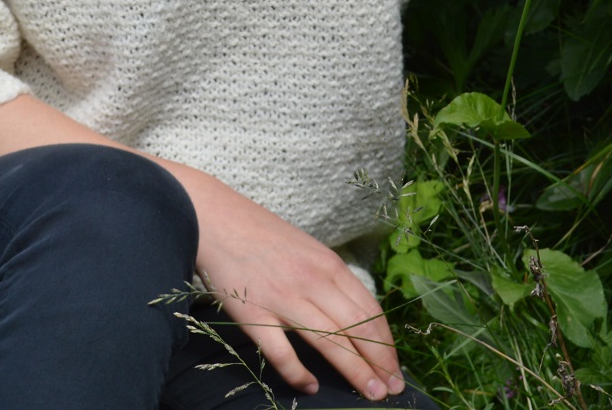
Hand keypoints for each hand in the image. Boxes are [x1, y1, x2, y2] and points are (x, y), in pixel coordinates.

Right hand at [170, 164, 405, 401]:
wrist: (215, 219)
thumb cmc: (261, 234)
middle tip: (393, 389)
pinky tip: (310, 386)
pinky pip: (283, 354)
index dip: (386, 342)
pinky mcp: (254, 315)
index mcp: (327, 263)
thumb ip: (329, 278)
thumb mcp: (306, 248)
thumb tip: (353, 315)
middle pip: (357, 328)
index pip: (369, 309)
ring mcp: (283, 299)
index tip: (395, 366)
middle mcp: (311, 281)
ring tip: (372, 394)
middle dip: (380, 363)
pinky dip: (299, 374)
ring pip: (331, 342)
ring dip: (355, 372)